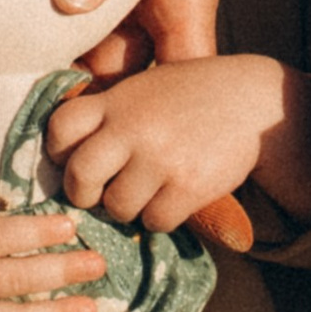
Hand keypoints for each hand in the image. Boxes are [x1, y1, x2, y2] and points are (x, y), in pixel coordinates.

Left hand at [46, 55, 310, 231]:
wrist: (252, 100)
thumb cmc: (191, 96)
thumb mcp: (144, 90)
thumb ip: (110, 114)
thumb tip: (68, 159)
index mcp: (118, 100)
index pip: (60, 127)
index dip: (58, 151)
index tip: (71, 158)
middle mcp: (133, 127)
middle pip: (79, 176)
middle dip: (84, 193)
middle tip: (98, 193)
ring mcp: (161, 158)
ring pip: (118, 207)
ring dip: (129, 208)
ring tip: (148, 190)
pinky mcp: (189, 185)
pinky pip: (154, 221)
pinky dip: (161, 217)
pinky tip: (174, 197)